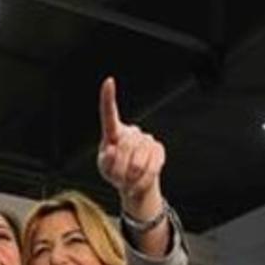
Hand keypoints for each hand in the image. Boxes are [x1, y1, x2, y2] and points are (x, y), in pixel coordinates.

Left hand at [97, 77, 166, 220]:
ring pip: (137, 162)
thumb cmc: (115, 173)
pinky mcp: (158, 149)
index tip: (109, 81)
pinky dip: (142, 181)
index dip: (108, 98)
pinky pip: (150, 168)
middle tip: (118, 179)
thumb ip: (106, 161)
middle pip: (124, 148)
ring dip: (130, 177)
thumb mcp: (105, 170)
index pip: (109, 114)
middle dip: (119, 169)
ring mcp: (147, 139)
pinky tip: (138, 182)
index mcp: (114, 132)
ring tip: (128, 180)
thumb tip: (111, 150)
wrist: (135, 183)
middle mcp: (131, 131)